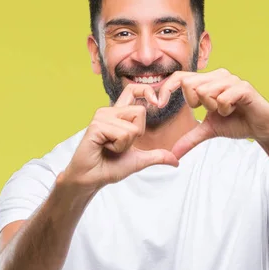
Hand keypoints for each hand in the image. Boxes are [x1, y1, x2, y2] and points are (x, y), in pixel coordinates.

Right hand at [63, 84, 178, 194]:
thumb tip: (176, 161)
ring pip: (132, 127)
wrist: (92, 179)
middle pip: (140, 112)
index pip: (132, 91)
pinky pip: (122, 134)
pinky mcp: (96, 126)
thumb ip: (157, 156)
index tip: (156, 101)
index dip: (145, 91)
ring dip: (125, 144)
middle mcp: (109, 112)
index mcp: (118, 115)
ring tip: (110, 147)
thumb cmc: (110, 167)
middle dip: (136, 134)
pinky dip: (117, 147)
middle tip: (119, 145)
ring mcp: (101, 117)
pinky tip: (104, 148)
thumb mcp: (139, 160)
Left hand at [157, 68, 268, 158]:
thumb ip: (190, 138)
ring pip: (205, 92)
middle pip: (189, 84)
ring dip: (213, 108)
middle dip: (196, 103)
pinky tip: (234, 110)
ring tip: (225, 111)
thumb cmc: (236, 123)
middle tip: (212, 111)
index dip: (166, 88)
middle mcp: (217, 75)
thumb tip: (173, 154)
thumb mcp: (208, 130)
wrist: (261, 127)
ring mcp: (230, 79)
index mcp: (207, 81)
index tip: (159, 103)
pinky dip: (225, 110)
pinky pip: (222, 98)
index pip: (179, 77)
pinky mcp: (242, 87)